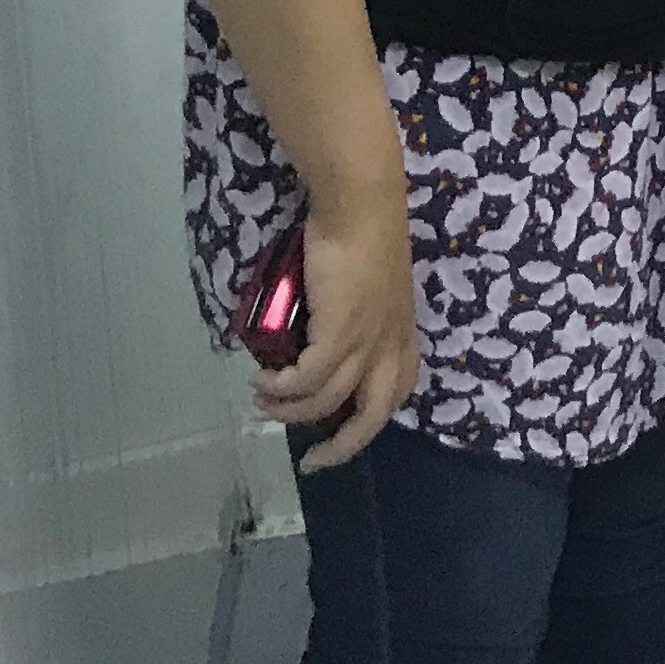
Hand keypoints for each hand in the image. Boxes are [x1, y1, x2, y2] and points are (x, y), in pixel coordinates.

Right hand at [262, 191, 420, 469]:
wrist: (360, 202)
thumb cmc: (362, 230)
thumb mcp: (367, 281)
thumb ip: (352, 310)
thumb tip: (314, 332)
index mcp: (401, 329)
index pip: (399, 387)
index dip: (372, 418)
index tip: (341, 434)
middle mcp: (390, 341)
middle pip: (375, 414)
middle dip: (342, 446)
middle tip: (310, 461)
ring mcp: (367, 338)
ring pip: (329, 400)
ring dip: (290, 410)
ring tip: (262, 399)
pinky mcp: (340, 331)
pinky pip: (308, 379)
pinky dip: (283, 388)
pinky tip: (264, 380)